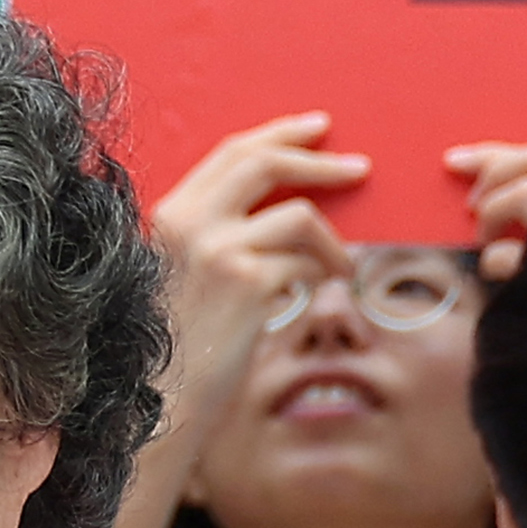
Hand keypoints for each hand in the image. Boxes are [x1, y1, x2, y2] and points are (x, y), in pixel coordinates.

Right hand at [151, 112, 366, 443]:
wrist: (167, 398)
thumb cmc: (180, 343)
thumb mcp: (183, 273)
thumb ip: (216, 233)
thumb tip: (290, 207)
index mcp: (171, 214)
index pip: (232, 152)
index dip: (279, 134)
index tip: (317, 129)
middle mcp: (191, 224)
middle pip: (265, 163)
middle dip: (319, 160)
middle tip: (359, 168)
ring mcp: (219, 251)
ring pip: (300, 215)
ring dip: (332, 240)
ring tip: (341, 266)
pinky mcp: (248, 284)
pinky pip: (307, 262)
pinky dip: (323, 273)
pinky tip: (320, 292)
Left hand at [443, 137, 526, 279]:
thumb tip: (485, 204)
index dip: (496, 153)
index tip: (453, 161)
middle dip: (493, 169)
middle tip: (472, 204)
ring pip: (526, 193)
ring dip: (492, 213)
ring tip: (487, 243)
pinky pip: (512, 252)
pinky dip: (493, 259)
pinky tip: (497, 277)